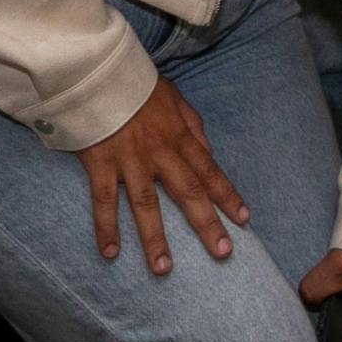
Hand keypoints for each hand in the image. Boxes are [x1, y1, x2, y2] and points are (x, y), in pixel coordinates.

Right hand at [76, 76, 246, 275]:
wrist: (98, 72)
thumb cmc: (137, 86)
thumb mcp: (174, 98)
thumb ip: (192, 125)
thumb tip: (208, 151)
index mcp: (179, 136)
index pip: (209, 171)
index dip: (227, 196)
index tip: (243, 220)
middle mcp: (159, 152)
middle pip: (187, 192)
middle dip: (206, 224)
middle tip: (221, 253)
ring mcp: (129, 160)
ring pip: (145, 204)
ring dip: (154, 238)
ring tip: (163, 268)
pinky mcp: (100, 164)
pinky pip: (104, 201)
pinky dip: (106, 227)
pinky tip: (110, 253)